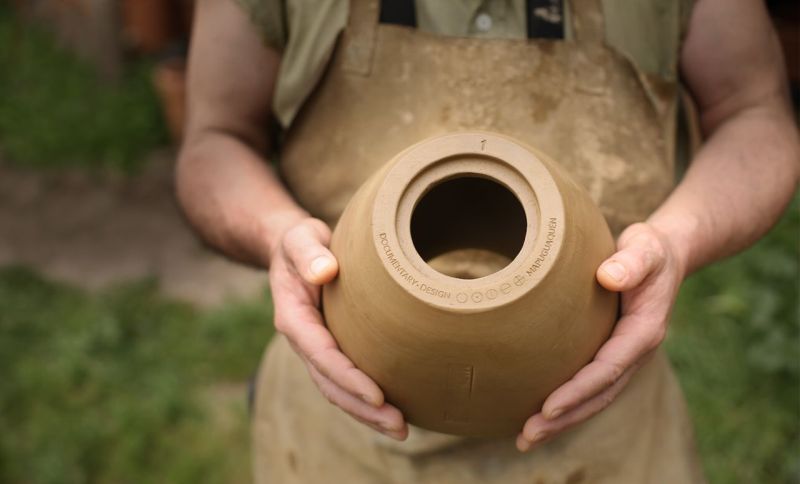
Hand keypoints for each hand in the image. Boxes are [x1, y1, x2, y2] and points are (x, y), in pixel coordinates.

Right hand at [269, 217, 407, 439]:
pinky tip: (394, 410)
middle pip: (330, 383)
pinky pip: (346, 381)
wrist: (295, 251)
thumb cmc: (301, 243)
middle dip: (362, 408)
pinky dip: (367, 400)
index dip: (347, 377)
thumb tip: (324, 271)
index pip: (320, 354)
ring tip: (401, 428)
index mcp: (293, 317)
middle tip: (399, 425)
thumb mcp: (300, 238)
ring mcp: (316, 349)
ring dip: (367, 413)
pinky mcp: (332, 349)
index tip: (376, 395)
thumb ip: (309, 252)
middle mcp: (303, 340)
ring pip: (338, 390)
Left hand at [516, 222, 685, 450]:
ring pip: (592, 397)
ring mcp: (621, 356)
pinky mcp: (608, 352)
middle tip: (527, 436)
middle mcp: (633, 352)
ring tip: (526, 438)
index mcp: (643, 333)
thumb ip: (631, 261)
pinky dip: (565, 404)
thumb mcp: (645, 247)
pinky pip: (587, 385)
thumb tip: (609, 277)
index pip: (608, 369)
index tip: (549, 406)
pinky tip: (538, 414)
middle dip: (564, 418)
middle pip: (598, 395)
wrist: (661, 255)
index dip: (579, 390)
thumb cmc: (649, 250)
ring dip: (561, 420)